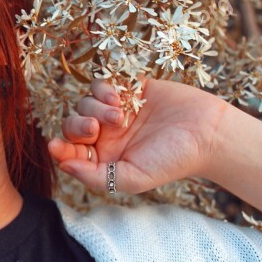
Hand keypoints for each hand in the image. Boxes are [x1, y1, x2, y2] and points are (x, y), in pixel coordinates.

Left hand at [47, 76, 226, 193]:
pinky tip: (121, 99)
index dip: (60, 148)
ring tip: (121, 116)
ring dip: (95, 107)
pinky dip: (104, 89)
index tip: (54, 146)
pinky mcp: (127, 89)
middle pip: (73, 123)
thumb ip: (94, 176)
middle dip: (76, 125)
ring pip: (84, 102)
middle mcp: (106, 134)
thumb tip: (62, 165)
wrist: (207, 134)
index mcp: (103, 156)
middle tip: (94, 128)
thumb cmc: (172, 161)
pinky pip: (101, 84)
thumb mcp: (132, 178)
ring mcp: (115, 109)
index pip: (71, 151)